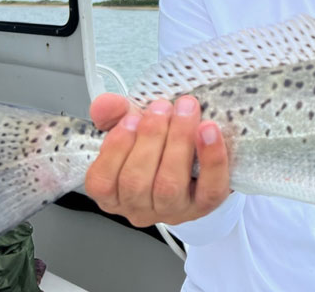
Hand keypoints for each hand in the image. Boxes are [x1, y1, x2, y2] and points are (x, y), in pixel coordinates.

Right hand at [84, 93, 230, 227]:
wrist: (199, 157)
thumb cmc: (160, 144)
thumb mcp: (133, 126)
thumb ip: (114, 114)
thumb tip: (104, 104)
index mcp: (115, 193)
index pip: (103, 183)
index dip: (115, 149)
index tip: (130, 118)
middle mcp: (140, 208)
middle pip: (136, 183)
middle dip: (150, 138)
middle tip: (162, 107)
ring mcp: (174, 210)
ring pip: (169, 185)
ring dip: (177, 141)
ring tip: (184, 111)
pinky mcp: (207, 204)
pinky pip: (209, 187)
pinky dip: (211, 157)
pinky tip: (209, 130)